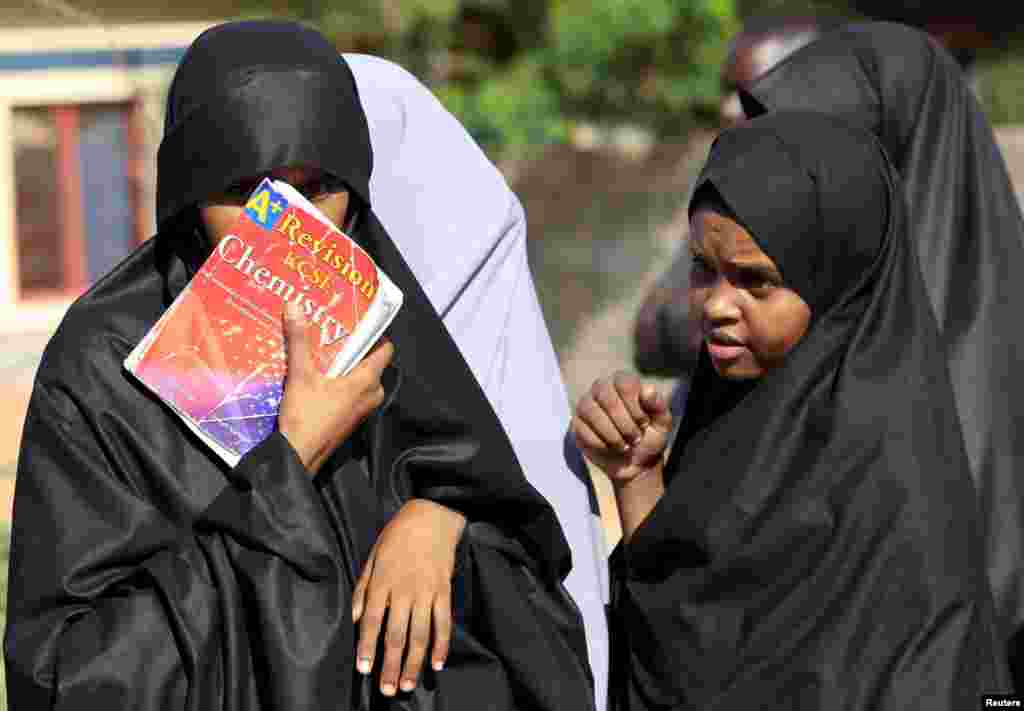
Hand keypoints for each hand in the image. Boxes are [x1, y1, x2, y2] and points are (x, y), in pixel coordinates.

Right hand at [277, 299, 393, 473]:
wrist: (298, 456)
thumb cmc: (305, 416)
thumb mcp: (300, 375)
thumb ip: (299, 340)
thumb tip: (294, 306)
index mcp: (367, 381)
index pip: (385, 350)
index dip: (375, 334)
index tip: (358, 321)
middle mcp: (372, 395)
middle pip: (371, 363)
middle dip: (355, 348)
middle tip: (336, 332)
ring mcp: (363, 409)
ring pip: (361, 379)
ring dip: (346, 366)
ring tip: (325, 350)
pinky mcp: (352, 419)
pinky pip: (353, 393)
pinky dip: (342, 382)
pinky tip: (321, 375)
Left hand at [351, 499, 466, 696]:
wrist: (432, 515)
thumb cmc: (397, 536)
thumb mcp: (372, 557)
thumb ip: (362, 589)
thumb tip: (354, 620)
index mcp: (382, 582)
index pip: (372, 621)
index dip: (367, 647)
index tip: (364, 670)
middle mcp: (404, 590)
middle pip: (396, 634)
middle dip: (390, 665)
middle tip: (386, 690)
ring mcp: (426, 592)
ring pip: (420, 634)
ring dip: (414, 662)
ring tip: (406, 684)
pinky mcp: (444, 591)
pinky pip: (444, 623)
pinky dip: (442, 645)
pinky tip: (437, 665)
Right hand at [572, 371, 672, 485]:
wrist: (634, 463)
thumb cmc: (649, 437)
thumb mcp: (662, 424)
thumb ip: (658, 406)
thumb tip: (648, 390)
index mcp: (624, 382)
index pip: (625, 382)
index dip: (634, 405)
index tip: (644, 423)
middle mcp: (603, 388)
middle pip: (606, 396)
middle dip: (623, 422)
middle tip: (635, 438)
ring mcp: (587, 404)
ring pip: (591, 411)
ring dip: (611, 433)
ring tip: (623, 445)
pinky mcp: (577, 422)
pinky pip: (582, 428)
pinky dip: (600, 442)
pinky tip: (610, 447)